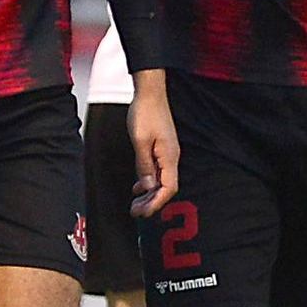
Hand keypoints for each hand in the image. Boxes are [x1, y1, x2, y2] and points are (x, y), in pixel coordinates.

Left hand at [126, 70, 179, 216]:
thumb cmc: (145, 113)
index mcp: (169, 157)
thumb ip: (144, 165)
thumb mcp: (140, 140)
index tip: (143, 213)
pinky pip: (157, 171)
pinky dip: (148, 182)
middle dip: (151, 203)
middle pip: (165, 188)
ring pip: (161, 181)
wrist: (150, 93)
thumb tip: (147, 186)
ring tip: (135, 204)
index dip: (156, 203)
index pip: (168, 188)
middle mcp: (171, 157)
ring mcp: (167, 153)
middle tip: (135, 213)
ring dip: (149, 194)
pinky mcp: (162, 149)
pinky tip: (138, 187)